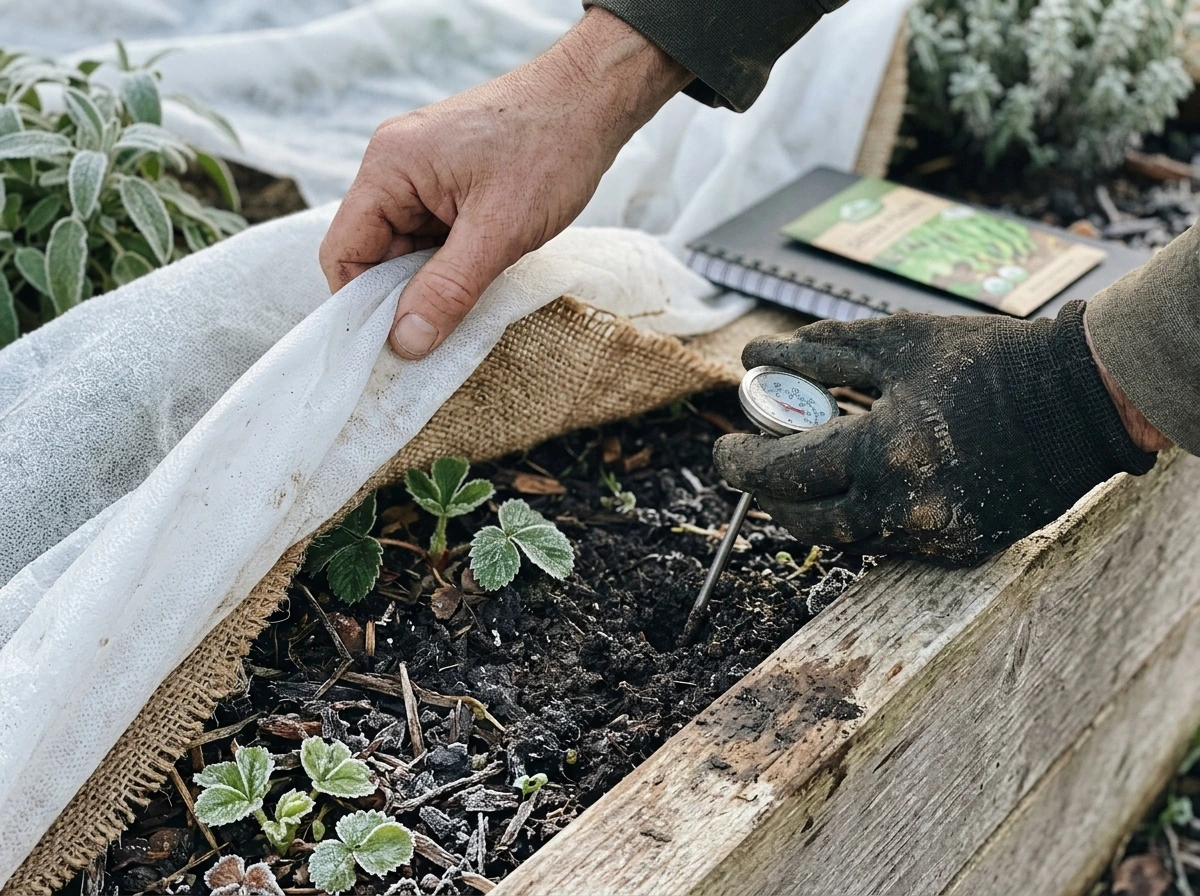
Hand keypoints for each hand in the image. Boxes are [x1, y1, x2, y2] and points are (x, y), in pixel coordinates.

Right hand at [319, 8, 689, 357]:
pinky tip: (482, 273)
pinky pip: (433, 234)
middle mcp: (394, 165)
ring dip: (433, 280)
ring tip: (472, 296)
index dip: (361, 305)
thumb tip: (405, 343)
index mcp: (389, 166)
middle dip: (402, 295)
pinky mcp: (449, 179)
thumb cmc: (550, 149)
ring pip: (407, 248)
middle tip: (439, 334)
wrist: (594, 99)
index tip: (392, 346)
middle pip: (373, 253)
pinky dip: (451, 262)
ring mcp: (422, 171)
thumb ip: (447, 289)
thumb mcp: (500, 232)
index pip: (344, 251)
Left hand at [713, 302, 1158, 564]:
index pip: (783, 472)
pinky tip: (861, 484)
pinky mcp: (960, 551)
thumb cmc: (989, 360)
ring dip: (811, 509)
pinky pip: (886, 544)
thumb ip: (821, 354)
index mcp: (886, 449)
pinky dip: (861, 516)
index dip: (741, 463)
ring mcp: (935, 538)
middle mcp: (906, 506)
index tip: (724, 450)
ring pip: (842, 539)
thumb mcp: (899, 342)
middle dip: (767, 496)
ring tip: (803, 471)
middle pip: (803, 522)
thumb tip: (756, 356)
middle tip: (755, 466)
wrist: (1086, 401)